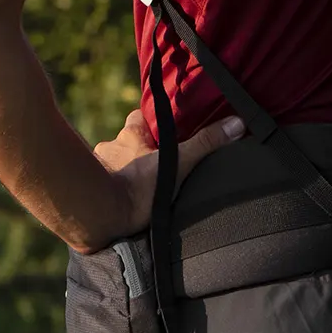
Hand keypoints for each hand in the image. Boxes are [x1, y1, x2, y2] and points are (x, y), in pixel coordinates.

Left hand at [82, 108, 244, 250]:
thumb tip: (237, 124)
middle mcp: (112, 146)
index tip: (165, 131)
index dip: (151, 122)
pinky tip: (129, 199)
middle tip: (160, 163)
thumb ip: (205, 144)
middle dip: (142, 150)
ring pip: (117, 162)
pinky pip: (108, 182)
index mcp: (131, 135)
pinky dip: (117, 187)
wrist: (105, 215)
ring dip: (128, 170)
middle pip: (128, 141)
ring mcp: (100, 167)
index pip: (139, 117)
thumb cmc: (140, 186)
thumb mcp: (178, 163)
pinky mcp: (95, 188)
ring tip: (146, 185)